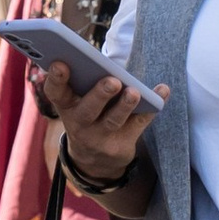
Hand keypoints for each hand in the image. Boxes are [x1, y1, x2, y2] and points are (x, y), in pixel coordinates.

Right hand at [36, 58, 157, 179]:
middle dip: (100, 94)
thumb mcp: (77, 103)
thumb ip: (83, 82)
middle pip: (88, 110)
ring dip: (125, 105)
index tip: (60, 63)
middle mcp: (80, 123)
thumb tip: (99, 59)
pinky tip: (162, 91)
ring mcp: (101, 137)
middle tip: (112, 81)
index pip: (56, 93)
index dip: (56, 79)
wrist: (94, 160)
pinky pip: (139, 123)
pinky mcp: (122, 143)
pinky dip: (153, 106)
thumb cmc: (87, 115)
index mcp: (67, 106)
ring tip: (134, 92)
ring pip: (113, 120)